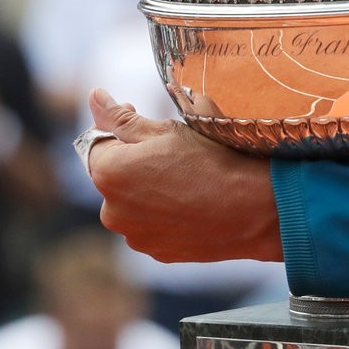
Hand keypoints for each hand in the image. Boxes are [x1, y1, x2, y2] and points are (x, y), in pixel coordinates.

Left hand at [81, 90, 282, 262]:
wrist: (254, 208)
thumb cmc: (212, 162)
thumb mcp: (165, 130)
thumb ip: (120, 117)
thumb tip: (93, 96)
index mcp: (109, 173)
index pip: (97, 143)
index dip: (119, 128)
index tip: (141, 118)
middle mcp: (111, 211)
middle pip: (114, 176)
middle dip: (134, 161)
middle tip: (171, 151)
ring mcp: (134, 236)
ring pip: (133, 203)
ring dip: (148, 189)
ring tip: (186, 178)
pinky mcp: (157, 252)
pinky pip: (152, 226)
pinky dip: (164, 213)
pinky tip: (192, 201)